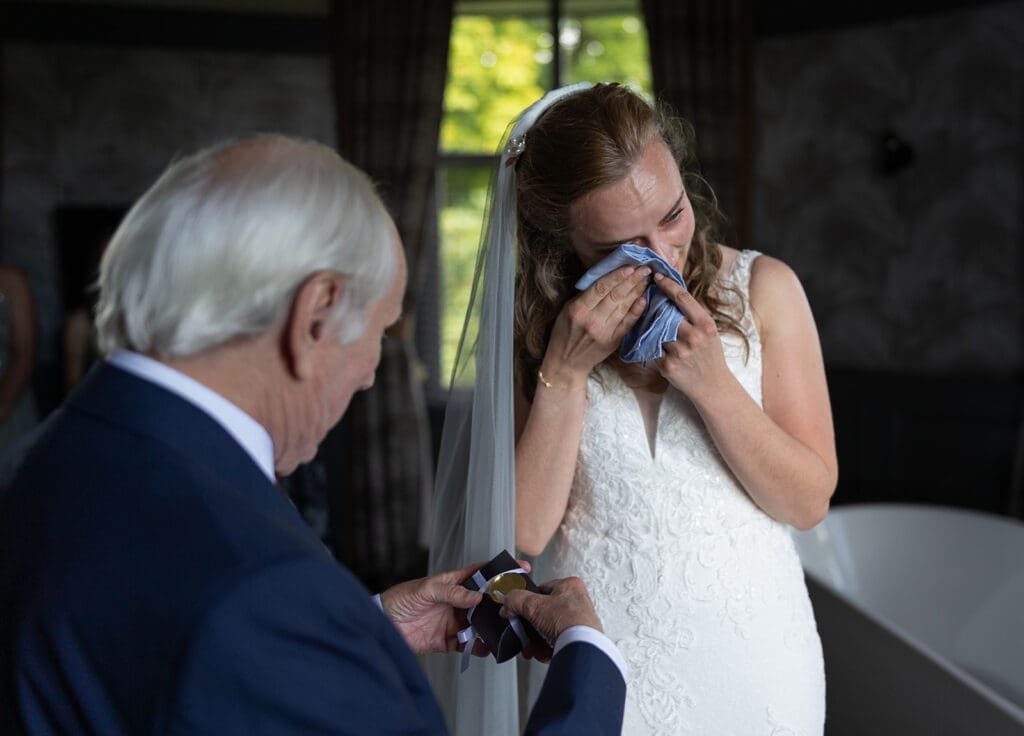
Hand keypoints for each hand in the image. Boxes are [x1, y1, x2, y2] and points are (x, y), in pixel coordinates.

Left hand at [379, 560, 530, 655]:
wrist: (381, 625)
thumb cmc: (401, 599)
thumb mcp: (426, 590)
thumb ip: (452, 592)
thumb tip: (477, 597)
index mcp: (453, 584)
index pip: (481, 574)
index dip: (499, 571)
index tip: (521, 568)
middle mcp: (457, 603)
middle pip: (485, 603)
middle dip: (501, 605)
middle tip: (517, 609)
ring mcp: (453, 622)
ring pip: (480, 626)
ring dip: (491, 629)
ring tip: (503, 632)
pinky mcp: (447, 641)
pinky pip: (468, 645)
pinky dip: (478, 648)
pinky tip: (484, 648)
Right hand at [499, 576, 602, 661]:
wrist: (581, 648)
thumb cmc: (567, 621)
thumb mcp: (533, 605)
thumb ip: (515, 600)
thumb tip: (507, 603)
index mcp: (570, 586)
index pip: (542, 589)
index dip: (528, 600)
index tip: (519, 610)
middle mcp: (578, 602)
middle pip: (544, 613)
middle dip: (531, 627)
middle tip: (524, 633)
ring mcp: (580, 621)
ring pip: (550, 630)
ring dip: (537, 640)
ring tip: (531, 647)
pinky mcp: (580, 639)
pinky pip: (558, 642)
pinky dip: (547, 649)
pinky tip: (542, 653)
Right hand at [542, 266, 649, 385]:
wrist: (566, 363)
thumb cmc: (564, 333)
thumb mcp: (567, 310)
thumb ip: (584, 296)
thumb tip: (605, 279)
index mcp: (578, 309)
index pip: (600, 288)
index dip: (616, 276)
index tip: (629, 266)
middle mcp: (592, 320)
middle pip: (615, 296)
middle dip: (632, 280)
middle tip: (644, 268)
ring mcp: (604, 332)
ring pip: (624, 307)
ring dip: (637, 291)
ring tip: (646, 279)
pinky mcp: (613, 342)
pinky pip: (628, 323)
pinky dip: (637, 311)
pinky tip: (644, 299)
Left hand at [649, 272, 729, 397]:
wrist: (712, 386)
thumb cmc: (711, 355)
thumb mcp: (710, 331)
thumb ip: (695, 314)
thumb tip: (678, 290)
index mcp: (705, 325)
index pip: (683, 298)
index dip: (667, 284)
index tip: (657, 277)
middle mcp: (692, 337)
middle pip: (665, 312)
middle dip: (654, 304)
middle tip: (646, 296)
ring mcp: (679, 352)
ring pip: (654, 330)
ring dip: (649, 324)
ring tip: (646, 319)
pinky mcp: (667, 365)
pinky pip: (651, 347)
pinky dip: (649, 343)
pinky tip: (648, 340)